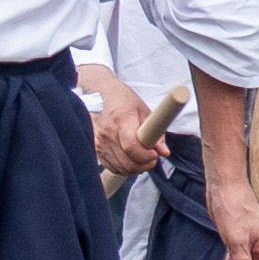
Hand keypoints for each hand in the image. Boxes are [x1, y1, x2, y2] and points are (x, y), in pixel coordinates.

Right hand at [78, 63, 164, 180]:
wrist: (96, 91)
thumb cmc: (120, 98)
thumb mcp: (142, 109)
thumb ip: (155, 131)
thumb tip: (164, 151)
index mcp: (120, 120)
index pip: (132, 147)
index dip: (146, 155)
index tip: (154, 153)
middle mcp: (106, 134)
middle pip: (127, 163)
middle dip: (144, 164)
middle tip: (152, 156)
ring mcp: (98, 143)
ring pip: (120, 168)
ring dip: (135, 167)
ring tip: (141, 156)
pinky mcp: (94, 148)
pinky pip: (111, 166)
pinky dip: (123, 167)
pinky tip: (129, 158)